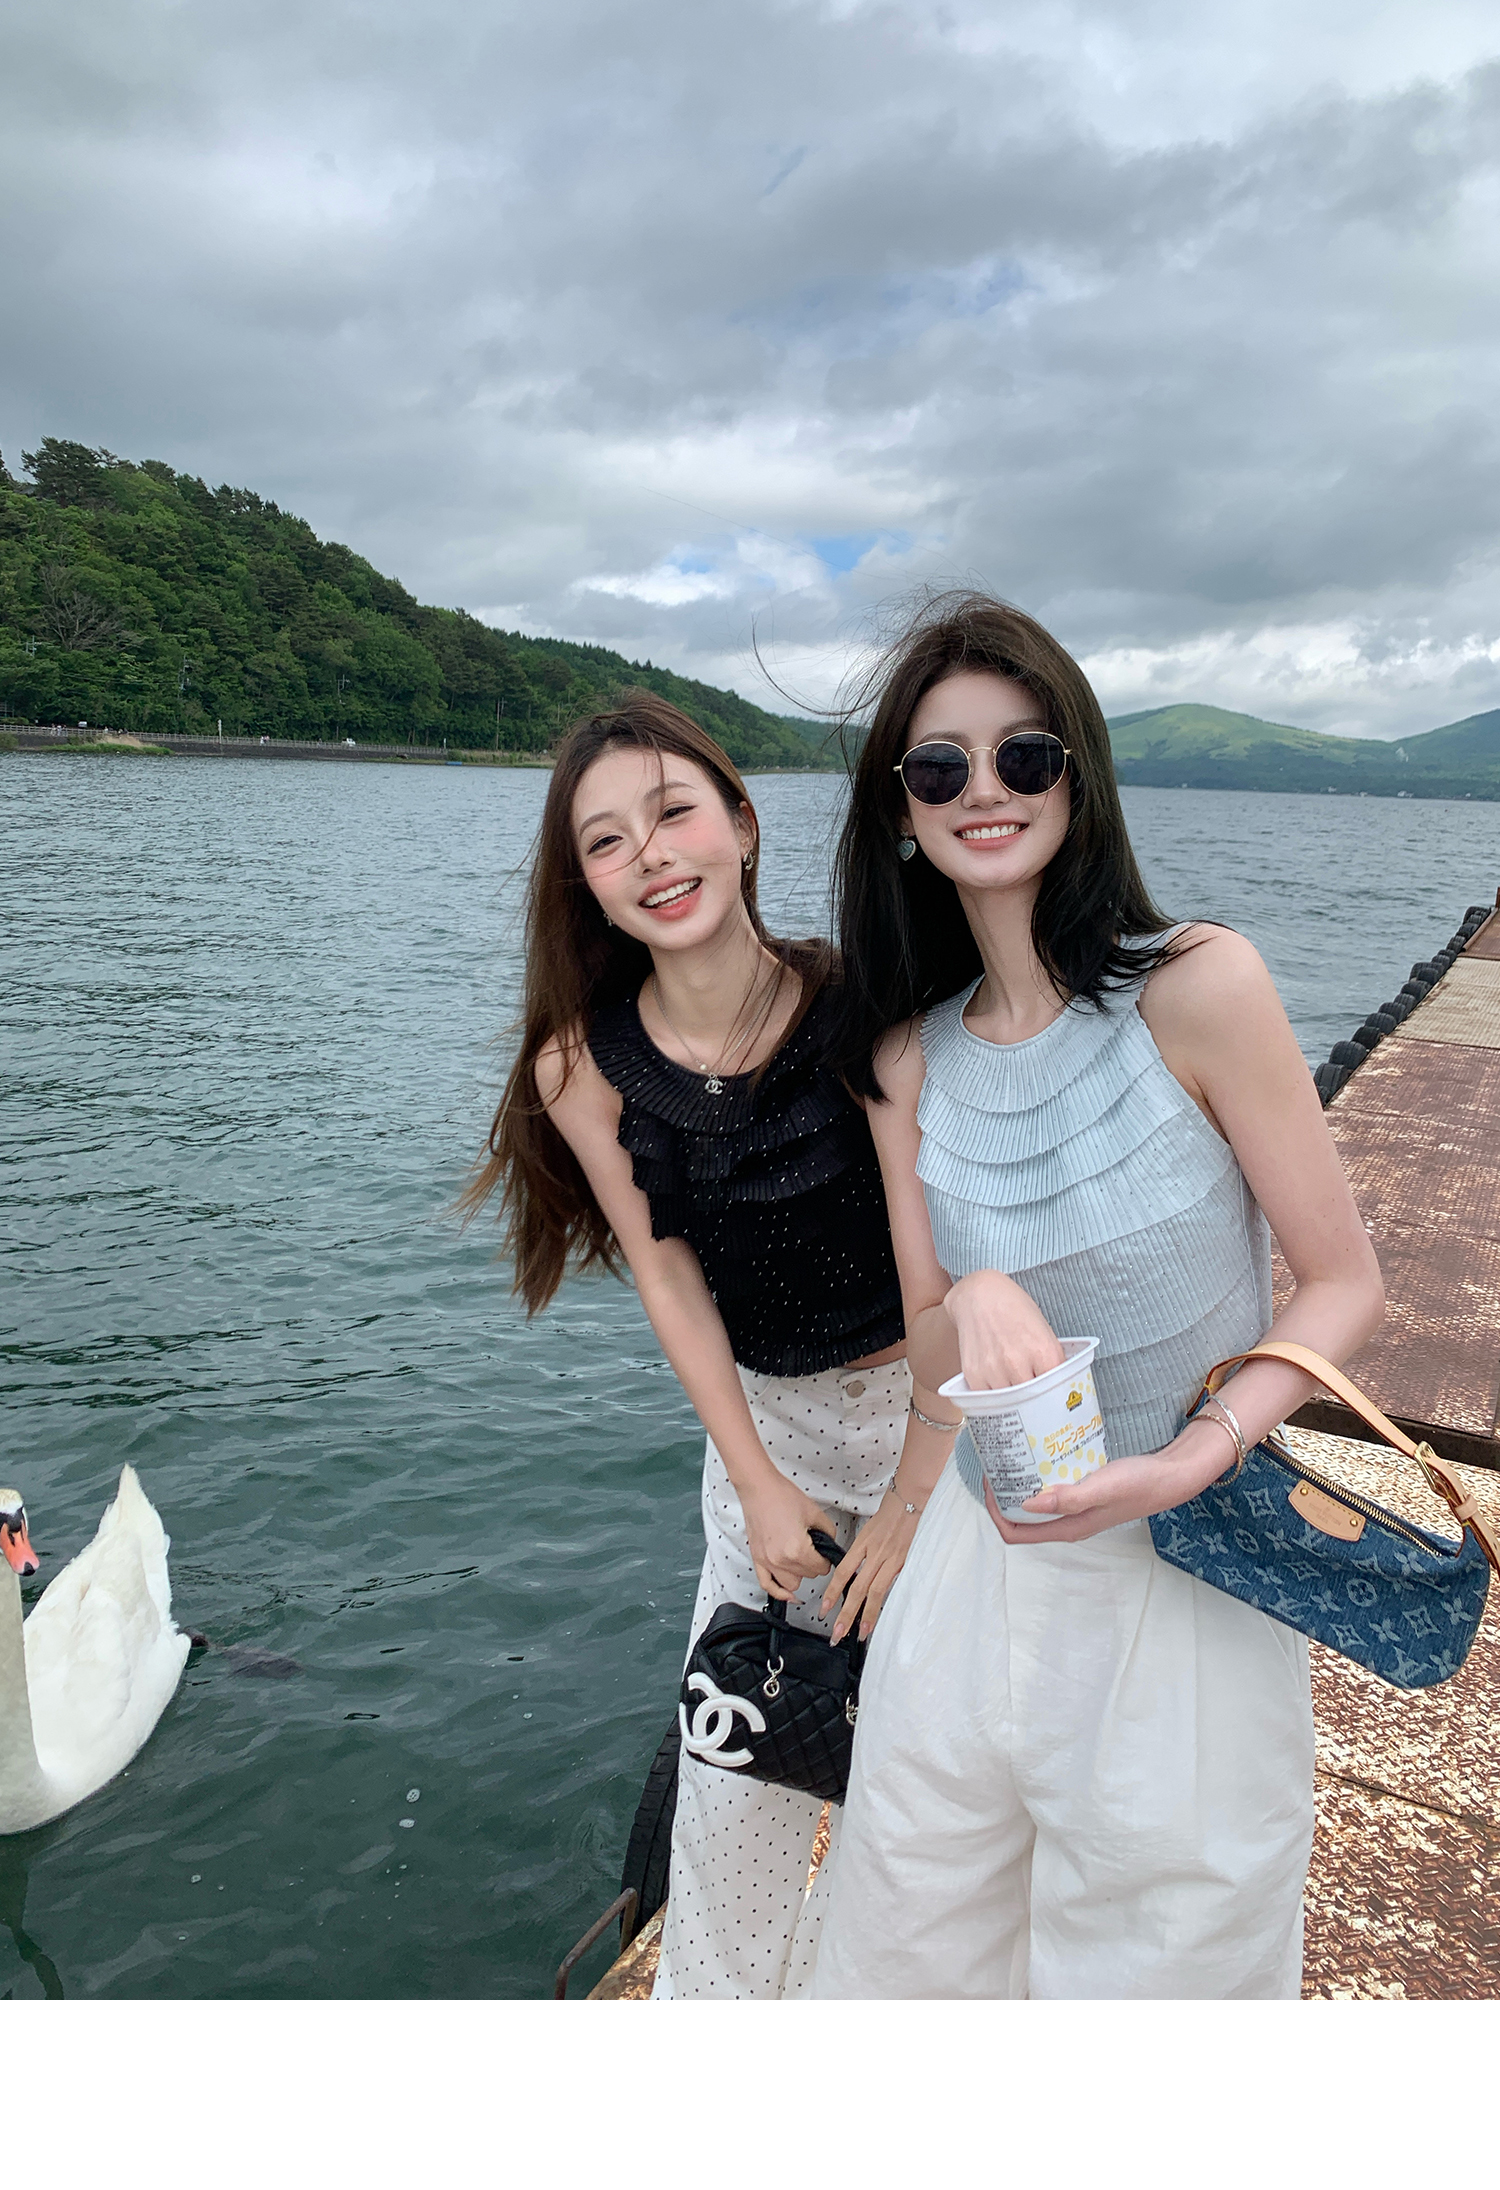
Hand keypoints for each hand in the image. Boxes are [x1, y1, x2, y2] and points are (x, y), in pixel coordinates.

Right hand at [739, 1471, 836, 1600]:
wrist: (759, 1488)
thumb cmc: (781, 1495)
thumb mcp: (814, 1512)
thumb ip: (828, 1532)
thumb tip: (830, 1544)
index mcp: (797, 1549)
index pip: (821, 1568)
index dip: (826, 1559)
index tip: (824, 1552)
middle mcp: (781, 1559)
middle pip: (808, 1576)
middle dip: (814, 1565)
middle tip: (813, 1551)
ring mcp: (767, 1561)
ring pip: (791, 1585)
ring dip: (799, 1575)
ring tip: (800, 1562)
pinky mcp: (757, 1558)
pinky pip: (767, 1585)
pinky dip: (778, 1592)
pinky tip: (786, 1593)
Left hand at [819, 1493, 921, 1642]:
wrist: (913, 1498)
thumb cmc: (894, 1510)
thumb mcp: (871, 1527)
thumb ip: (864, 1550)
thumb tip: (858, 1569)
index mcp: (862, 1543)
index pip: (843, 1572)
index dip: (832, 1592)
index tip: (824, 1609)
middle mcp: (874, 1553)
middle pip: (856, 1588)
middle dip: (845, 1614)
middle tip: (837, 1634)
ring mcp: (890, 1559)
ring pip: (874, 1592)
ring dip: (865, 1616)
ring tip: (860, 1633)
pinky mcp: (905, 1562)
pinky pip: (891, 1586)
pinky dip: (885, 1604)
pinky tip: (881, 1615)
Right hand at [945, 1270, 1064, 1389]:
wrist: (980, 1294)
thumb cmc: (1013, 1307)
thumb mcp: (1044, 1330)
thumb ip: (1051, 1360)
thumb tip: (1058, 1385)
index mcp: (1043, 1350)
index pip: (1057, 1390)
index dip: (1056, 1395)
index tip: (1054, 1398)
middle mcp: (1018, 1362)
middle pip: (1034, 1401)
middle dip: (1036, 1400)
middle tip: (1035, 1397)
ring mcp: (994, 1369)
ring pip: (1010, 1404)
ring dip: (1014, 1400)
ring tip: (1014, 1386)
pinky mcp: (974, 1374)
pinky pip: (988, 1399)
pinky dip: (994, 1397)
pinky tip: (997, 1384)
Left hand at [982, 1416, 1237, 1543]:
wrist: (1172, 1476)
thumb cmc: (1139, 1483)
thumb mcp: (1102, 1488)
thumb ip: (1067, 1498)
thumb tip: (1027, 1504)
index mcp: (1068, 1528)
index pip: (1016, 1533)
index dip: (994, 1512)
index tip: (988, 1481)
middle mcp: (1068, 1523)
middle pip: (1020, 1519)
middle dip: (1001, 1495)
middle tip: (995, 1463)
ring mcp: (1076, 1510)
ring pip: (1035, 1505)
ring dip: (1018, 1486)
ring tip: (1011, 1457)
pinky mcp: (1084, 1495)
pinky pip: (1051, 1491)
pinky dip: (1037, 1478)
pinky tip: (1038, 1456)